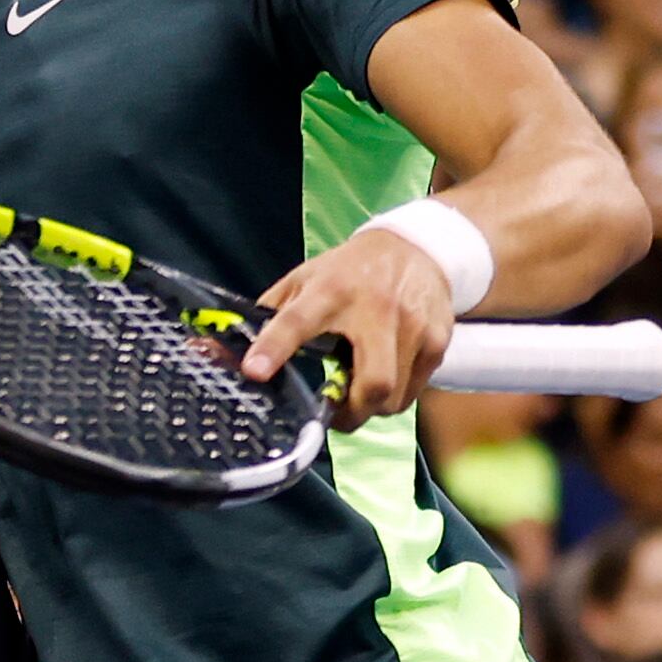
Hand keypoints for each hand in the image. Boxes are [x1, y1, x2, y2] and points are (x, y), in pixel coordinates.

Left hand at [243, 229, 456, 427]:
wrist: (418, 248)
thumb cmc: (350, 271)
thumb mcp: (307, 278)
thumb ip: (272, 312)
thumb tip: (223, 346)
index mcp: (330, 290)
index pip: (297, 320)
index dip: (274, 347)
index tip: (254, 372)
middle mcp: (376, 309)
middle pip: (373, 383)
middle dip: (351, 413)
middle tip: (333, 412)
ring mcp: (413, 328)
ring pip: (394, 397)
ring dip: (370, 406)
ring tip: (358, 387)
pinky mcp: (438, 343)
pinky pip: (412, 392)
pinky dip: (393, 395)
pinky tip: (383, 371)